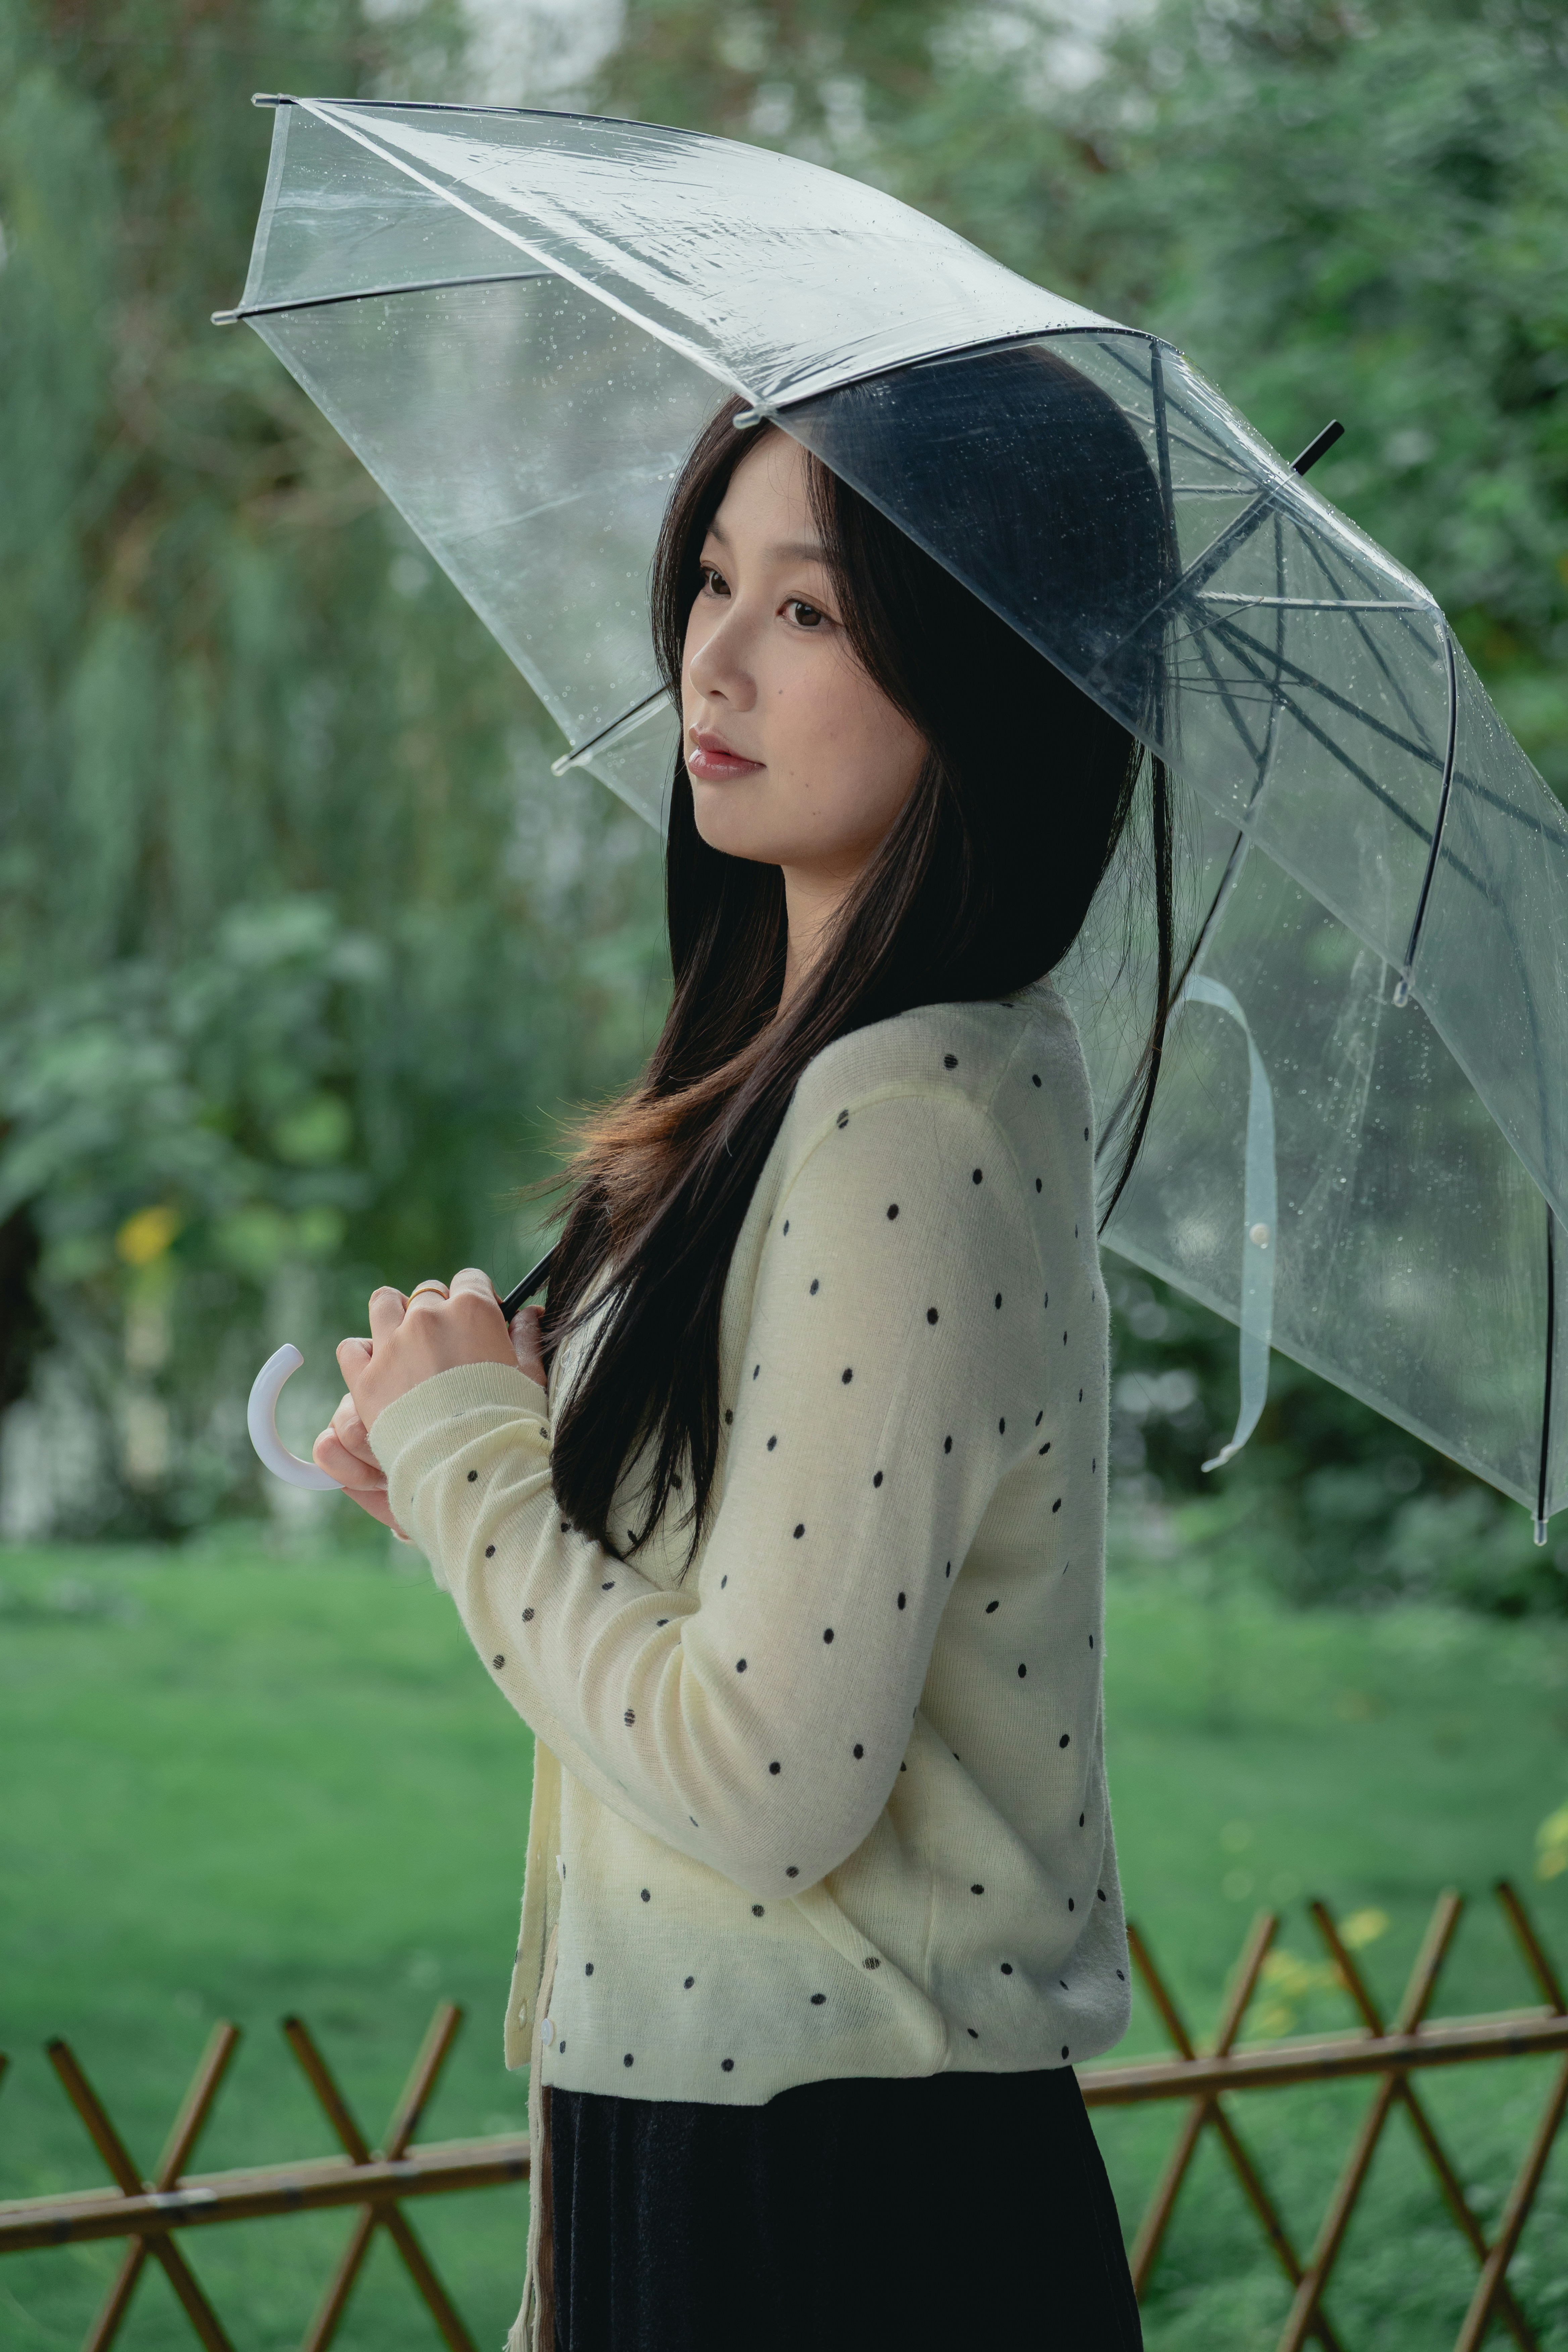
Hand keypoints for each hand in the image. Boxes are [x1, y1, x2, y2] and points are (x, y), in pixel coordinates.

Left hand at [313, 1273, 545, 1529]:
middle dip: (438, 1313)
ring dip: (396, 1318)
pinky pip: (352, 1349)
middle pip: (428, 1295)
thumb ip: (527, 1338)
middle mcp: (429, 1318)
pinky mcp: (366, 1380)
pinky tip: (380, 1371)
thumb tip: (533, 1313)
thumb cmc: (512, 1426)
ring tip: (408, 1347)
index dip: (477, 1299)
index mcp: (474, 1311)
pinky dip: (363, 1356)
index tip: (481, 1321)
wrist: (473, 1473)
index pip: (471, 1281)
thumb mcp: (531, 1379)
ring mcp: (392, 1346)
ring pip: (384, 1305)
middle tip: (449, 1346)